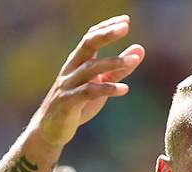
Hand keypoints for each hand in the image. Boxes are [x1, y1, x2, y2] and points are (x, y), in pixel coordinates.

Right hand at [31, 15, 144, 147]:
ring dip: (113, 62)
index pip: (91, 37)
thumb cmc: (77, 105)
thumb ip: (119, 69)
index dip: (107, 27)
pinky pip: (88, 92)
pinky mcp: (68, 102)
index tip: (125, 21)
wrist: (51, 130)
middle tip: (125, 27)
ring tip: (133, 60)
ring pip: (90, 68)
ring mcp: (68, 85)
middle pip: (88, 45)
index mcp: (78, 62)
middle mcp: (72, 69)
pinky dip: (107, 89)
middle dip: (106, 34)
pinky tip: (125, 90)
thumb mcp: (101, 84)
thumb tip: (140, 49)